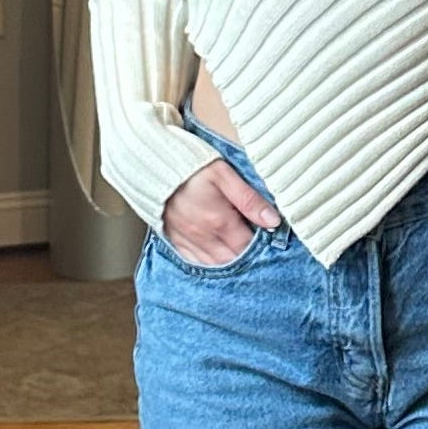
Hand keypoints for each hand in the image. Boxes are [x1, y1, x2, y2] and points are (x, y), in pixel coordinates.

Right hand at [162, 160, 279, 265]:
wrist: (153, 163)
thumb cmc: (192, 166)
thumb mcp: (224, 175)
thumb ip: (249, 199)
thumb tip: (273, 220)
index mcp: (219, 221)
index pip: (248, 246)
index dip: (262, 246)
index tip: (270, 240)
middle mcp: (203, 236)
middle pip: (233, 260)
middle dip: (247, 257)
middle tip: (258, 248)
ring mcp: (187, 240)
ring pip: (214, 265)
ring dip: (229, 262)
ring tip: (240, 254)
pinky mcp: (175, 239)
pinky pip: (194, 262)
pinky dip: (208, 263)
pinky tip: (217, 258)